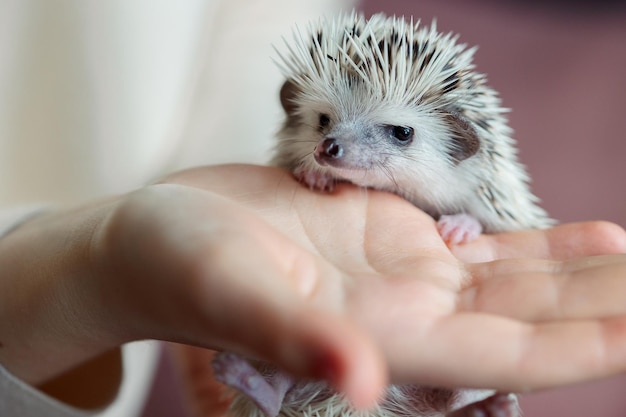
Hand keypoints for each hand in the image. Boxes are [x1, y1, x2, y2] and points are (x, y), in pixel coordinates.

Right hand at [1, 164, 624, 412]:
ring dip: (582, 274)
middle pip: (526, 317)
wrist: (164, 236)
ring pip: (515, 280)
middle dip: (600, 307)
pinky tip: (586, 236)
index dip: (578, 346)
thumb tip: (361, 378)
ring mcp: (403, 274)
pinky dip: (537, 242)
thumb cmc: (178, 265)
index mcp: (376, 336)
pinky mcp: (392, 237)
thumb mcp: (228, 291)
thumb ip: (293, 336)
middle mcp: (403, 313)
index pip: (502, 352)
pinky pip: (482, 245)